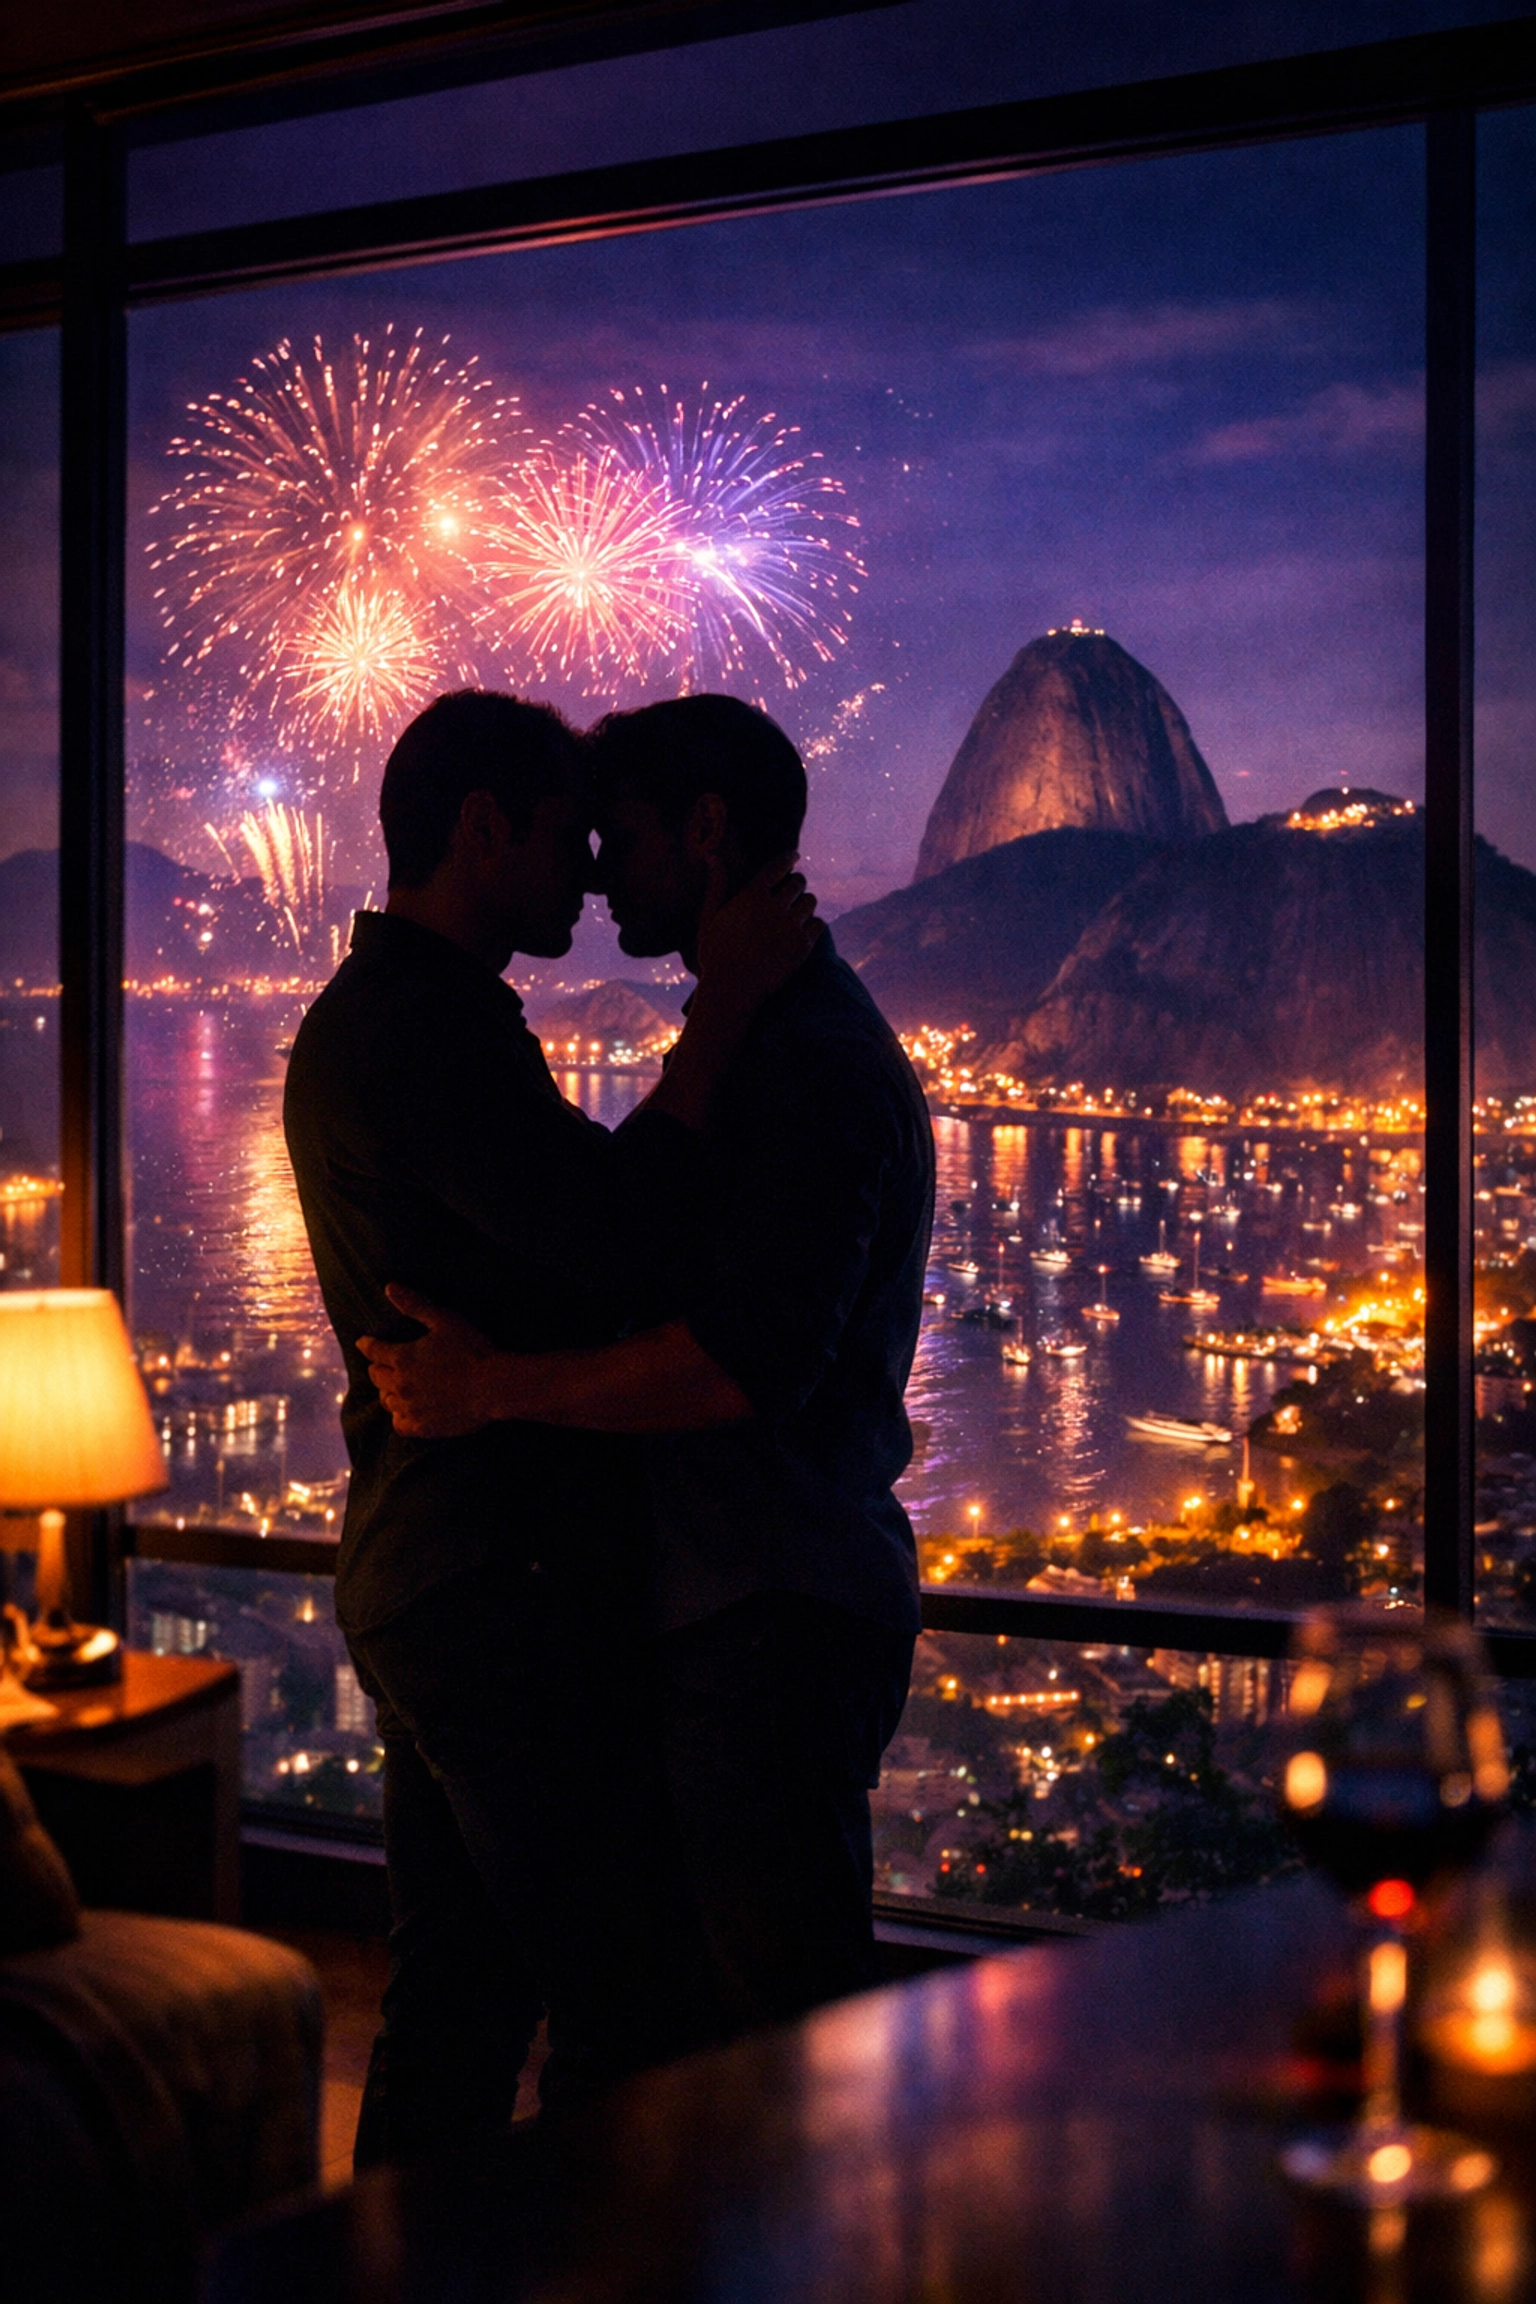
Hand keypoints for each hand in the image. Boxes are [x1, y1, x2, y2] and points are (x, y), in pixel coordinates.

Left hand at [358, 1286, 498, 1436]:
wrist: (494, 1387)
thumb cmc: (472, 1349)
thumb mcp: (445, 1320)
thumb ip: (415, 1305)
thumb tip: (389, 1287)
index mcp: (403, 1357)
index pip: (374, 1350)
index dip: (367, 1344)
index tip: (363, 1342)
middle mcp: (401, 1384)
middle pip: (376, 1377)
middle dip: (376, 1368)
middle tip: (380, 1365)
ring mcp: (411, 1407)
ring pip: (386, 1401)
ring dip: (386, 1391)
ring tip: (392, 1388)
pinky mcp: (424, 1426)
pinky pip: (400, 1425)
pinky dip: (398, 1417)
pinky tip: (403, 1412)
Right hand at [693, 852, 821, 1020]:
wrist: (731, 992)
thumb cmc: (715, 954)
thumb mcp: (709, 917)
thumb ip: (716, 885)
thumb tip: (712, 856)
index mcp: (751, 896)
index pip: (778, 866)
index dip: (789, 858)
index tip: (794, 857)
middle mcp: (774, 907)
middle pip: (799, 882)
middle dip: (795, 886)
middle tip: (789, 895)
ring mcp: (790, 927)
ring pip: (811, 901)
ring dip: (804, 905)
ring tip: (793, 916)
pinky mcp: (803, 947)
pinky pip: (818, 924)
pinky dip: (812, 926)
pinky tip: (800, 933)